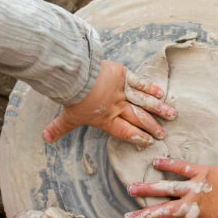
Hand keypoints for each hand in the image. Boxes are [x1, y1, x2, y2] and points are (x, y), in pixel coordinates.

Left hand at [42, 60, 175, 146]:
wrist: (77, 78)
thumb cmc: (73, 99)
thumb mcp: (66, 116)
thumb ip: (58, 128)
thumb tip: (45, 139)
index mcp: (106, 120)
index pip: (125, 131)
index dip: (137, 137)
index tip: (149, 142)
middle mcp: (118, 108)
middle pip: (138, 119)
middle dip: (152, 127)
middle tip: (164, 134)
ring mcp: (122, 91)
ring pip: (144, 103)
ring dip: (159, 110)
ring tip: (172, 115)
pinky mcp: (123, 75)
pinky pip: (140, 83)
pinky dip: (150, 88)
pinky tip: (161, 93)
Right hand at [125, 159, 217, 217]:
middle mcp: (190, 206)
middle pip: (162, 212)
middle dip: (144, 215)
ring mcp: (194, 188)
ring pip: (166, 188)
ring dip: (148, 188)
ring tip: (130, 188)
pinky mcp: (201, 172)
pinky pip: (182, 167)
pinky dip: (169, 164)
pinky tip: (155, 161)